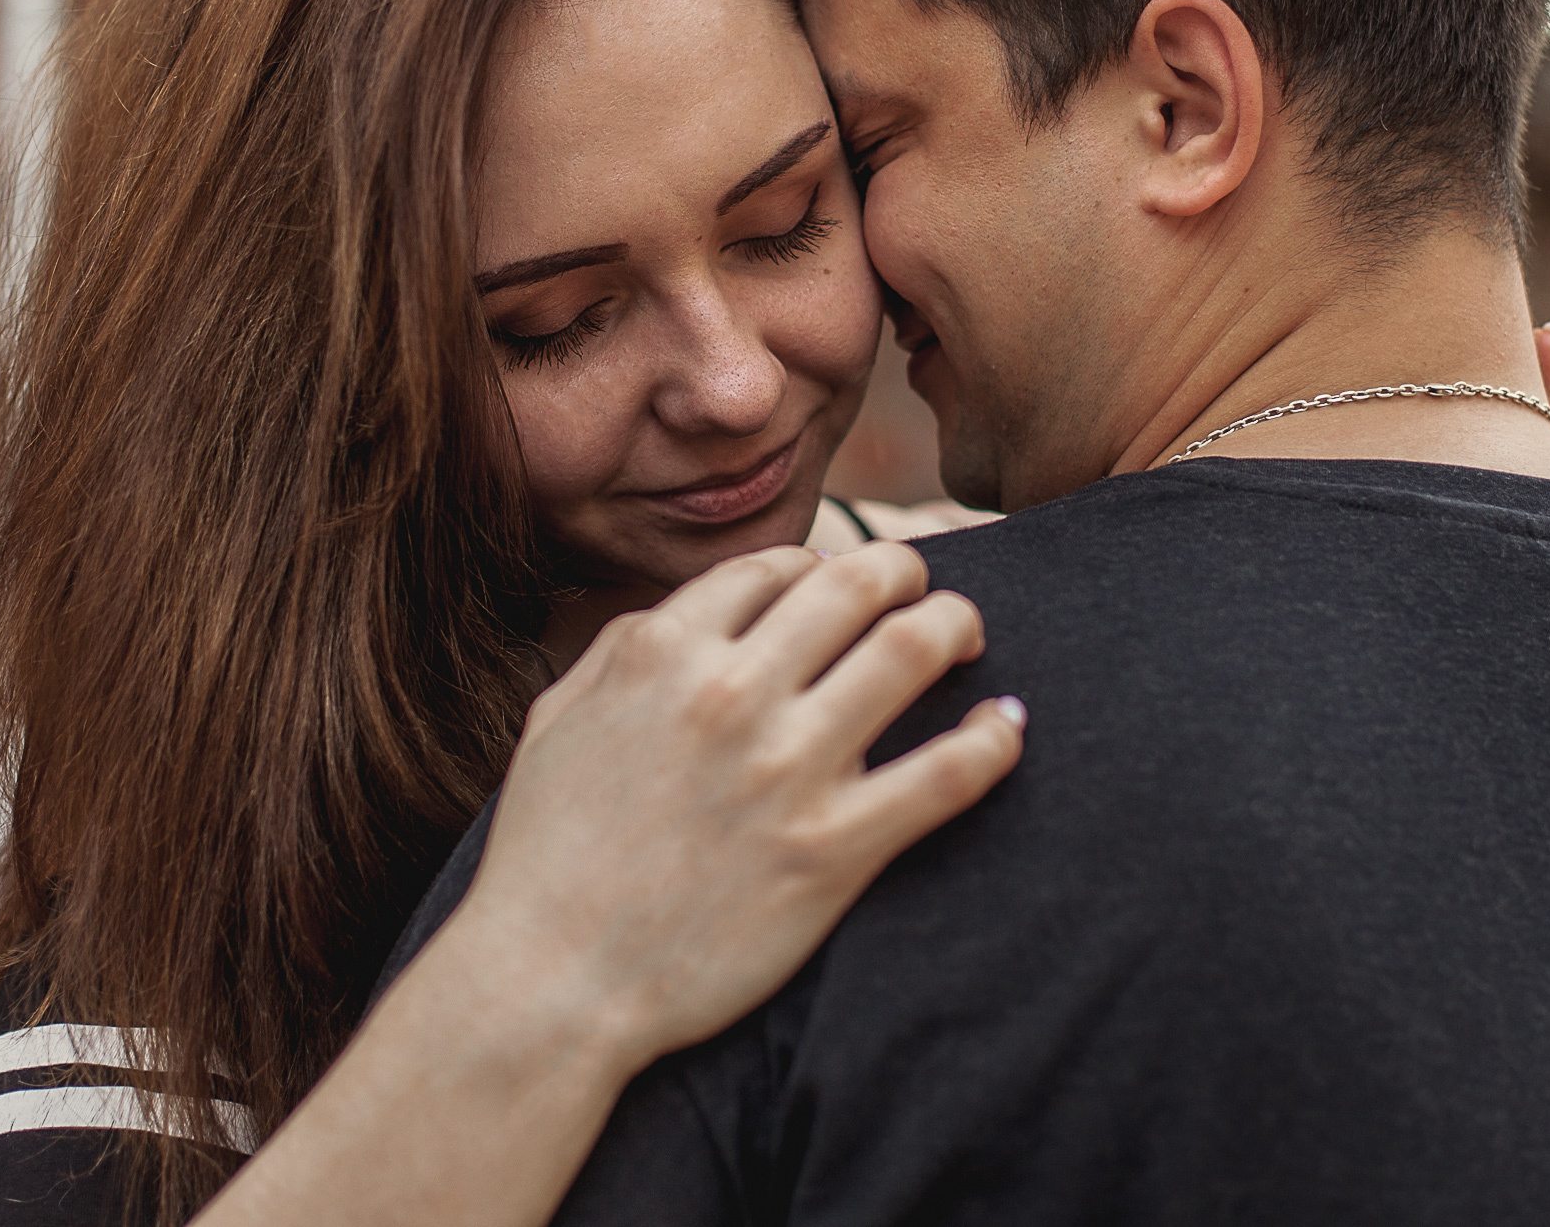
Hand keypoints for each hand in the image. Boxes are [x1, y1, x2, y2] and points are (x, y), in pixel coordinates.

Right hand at [445, 541, 1022, 1074]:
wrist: (549, 983)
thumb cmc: (543, 858)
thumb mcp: (554, 722)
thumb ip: (618, 652)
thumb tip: (678, 618)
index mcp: (662, 653)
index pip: (777, 567)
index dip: (821, 566)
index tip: (841, 590)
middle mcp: (730, 691)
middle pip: (856, 583)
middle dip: (902, 572)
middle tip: (920, 592)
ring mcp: (787, 769)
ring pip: (912, 650)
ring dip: (954, 625)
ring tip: (964, 638)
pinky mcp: (832, 850)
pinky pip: (946, 773)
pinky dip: (992, 737)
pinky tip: (1006, 723)